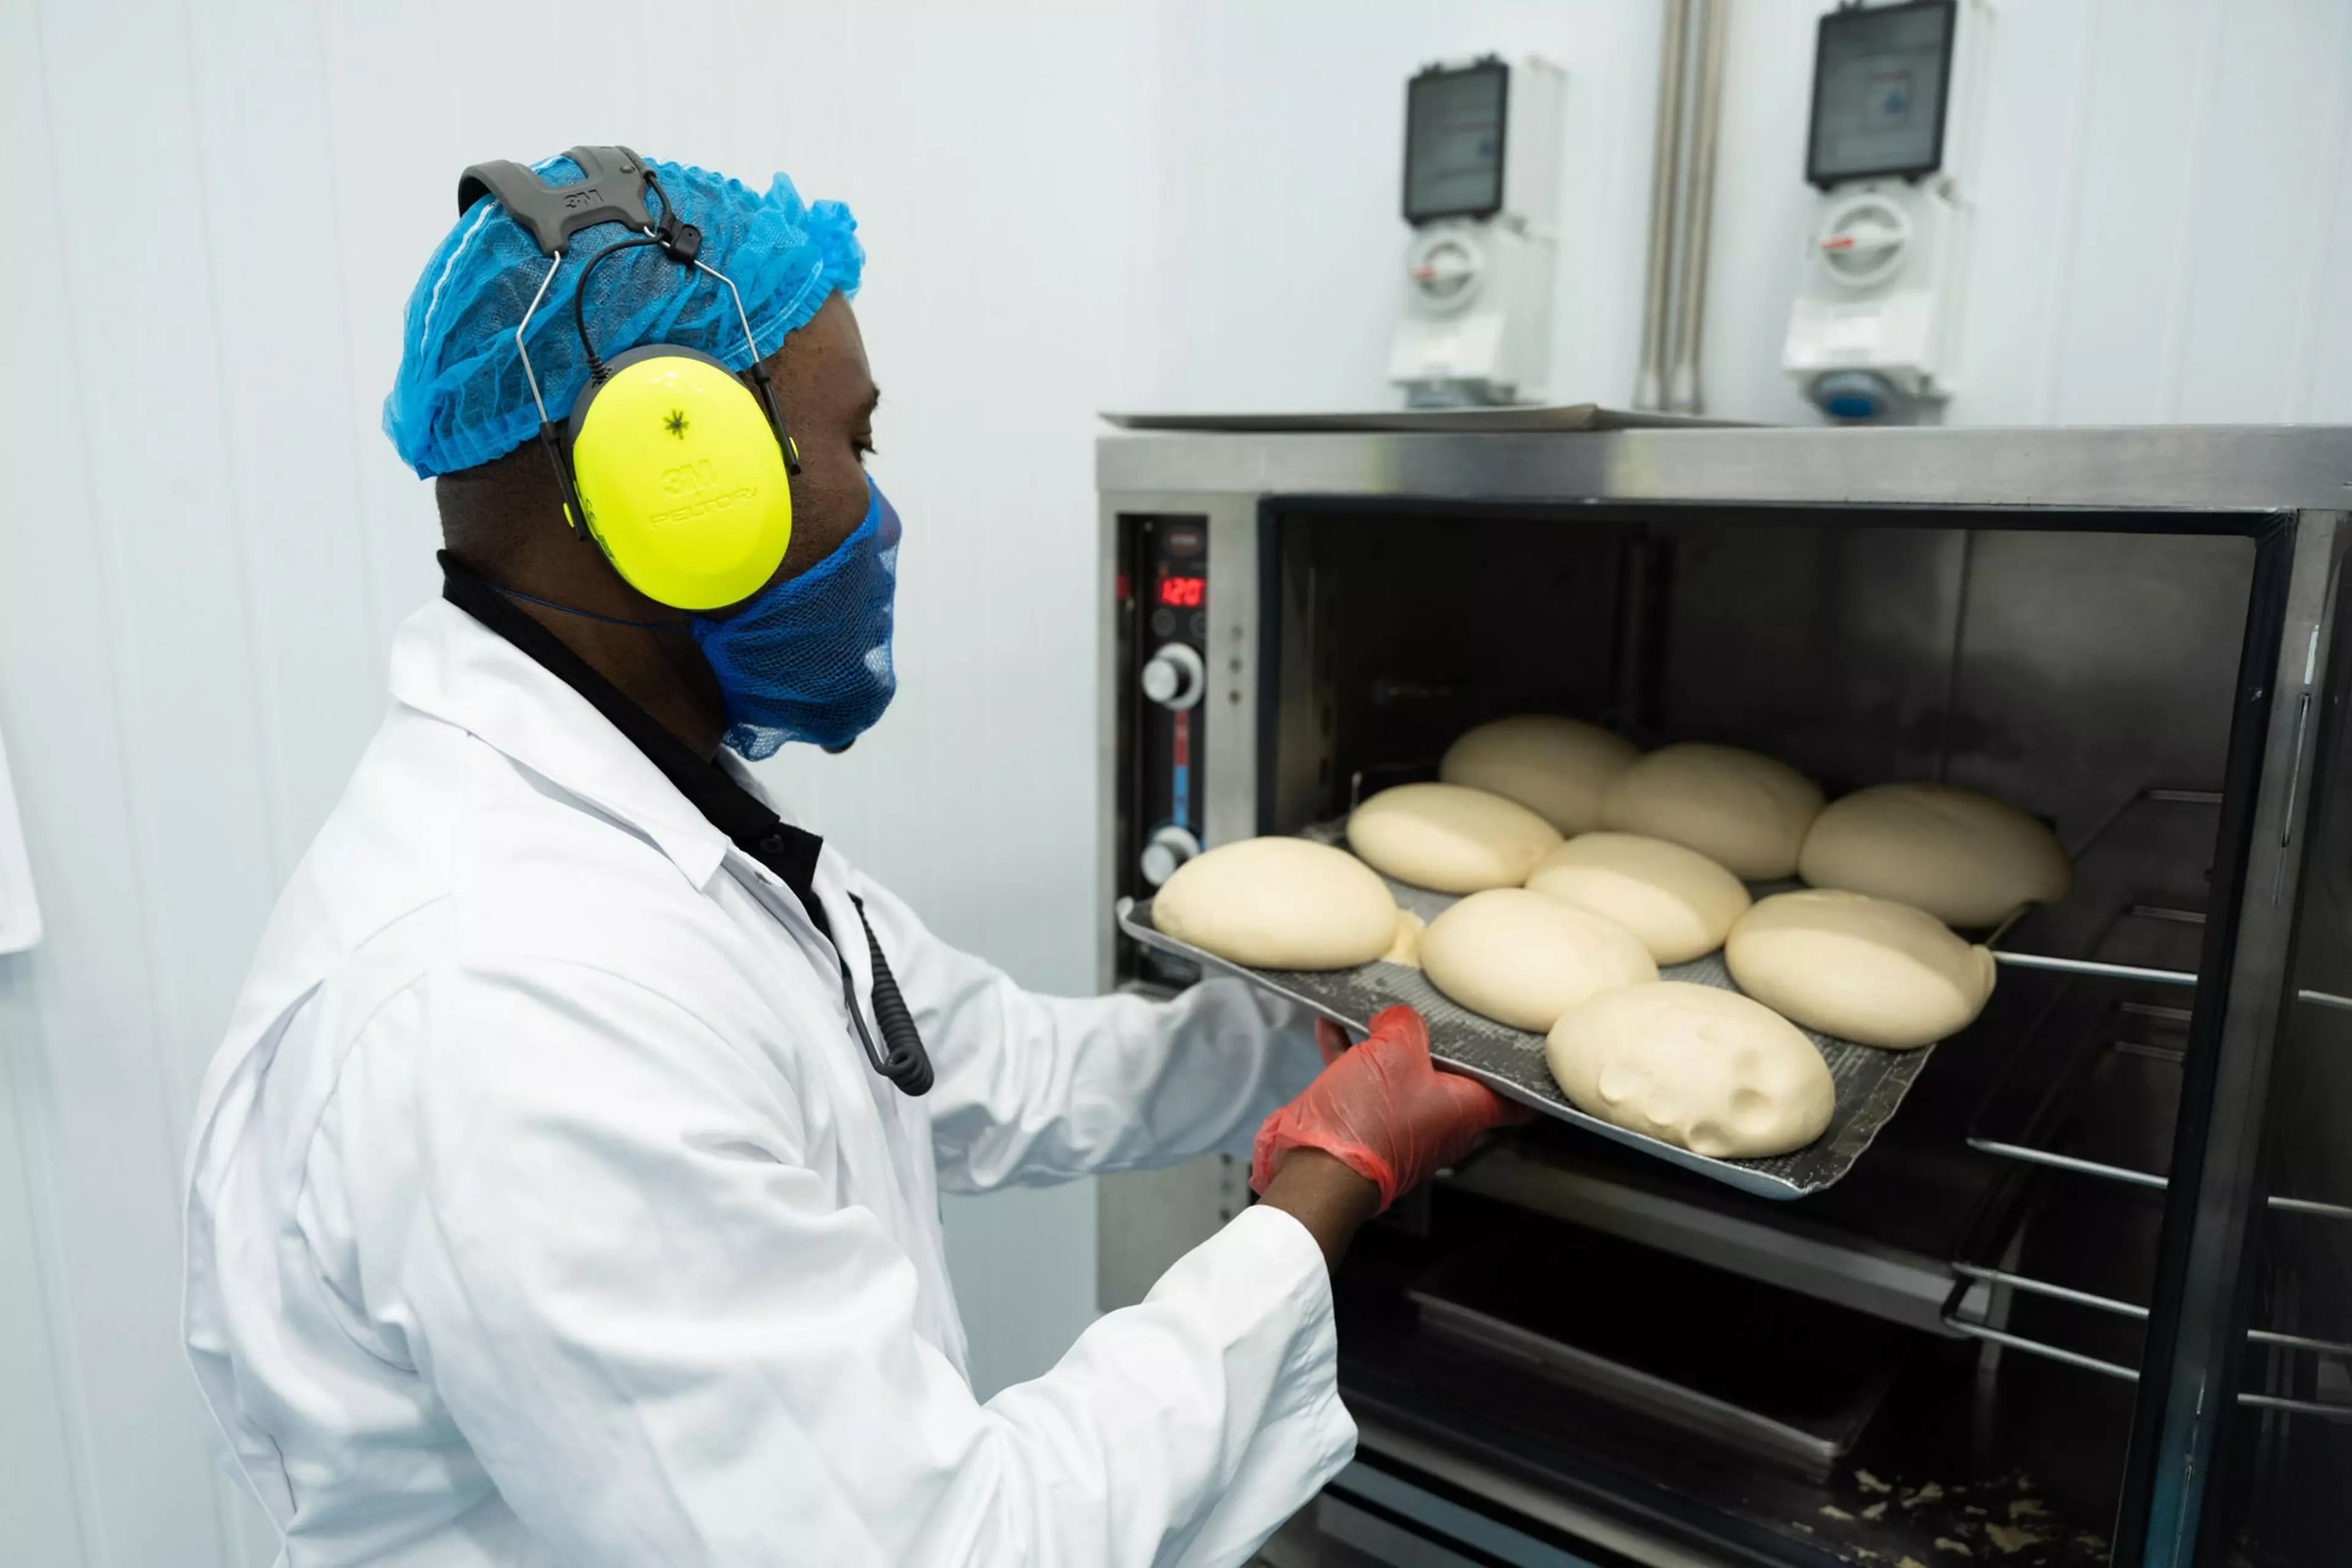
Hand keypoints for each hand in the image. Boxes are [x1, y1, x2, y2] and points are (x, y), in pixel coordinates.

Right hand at [1255, 1006, 1531, 1213]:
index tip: (1521, 1053)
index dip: (1521, 1077)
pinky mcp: (1365, 1125)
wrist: (1316, 1168)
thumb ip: (1404, 1023)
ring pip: (1401, 1074)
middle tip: (1431, 1009)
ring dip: (1384, 1044)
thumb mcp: (1395, 1050)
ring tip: (1370, 1012)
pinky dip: (1351, 1055)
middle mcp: (1440, 1122)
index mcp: (1466, 1109)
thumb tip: (1397, 1018)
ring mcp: (1402, 1126)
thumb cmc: (1369, 1121)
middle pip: (1452, 1075)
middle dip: (1437, 1041)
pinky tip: (1330, 1026)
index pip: (1514, 1101)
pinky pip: (1363, 1083)